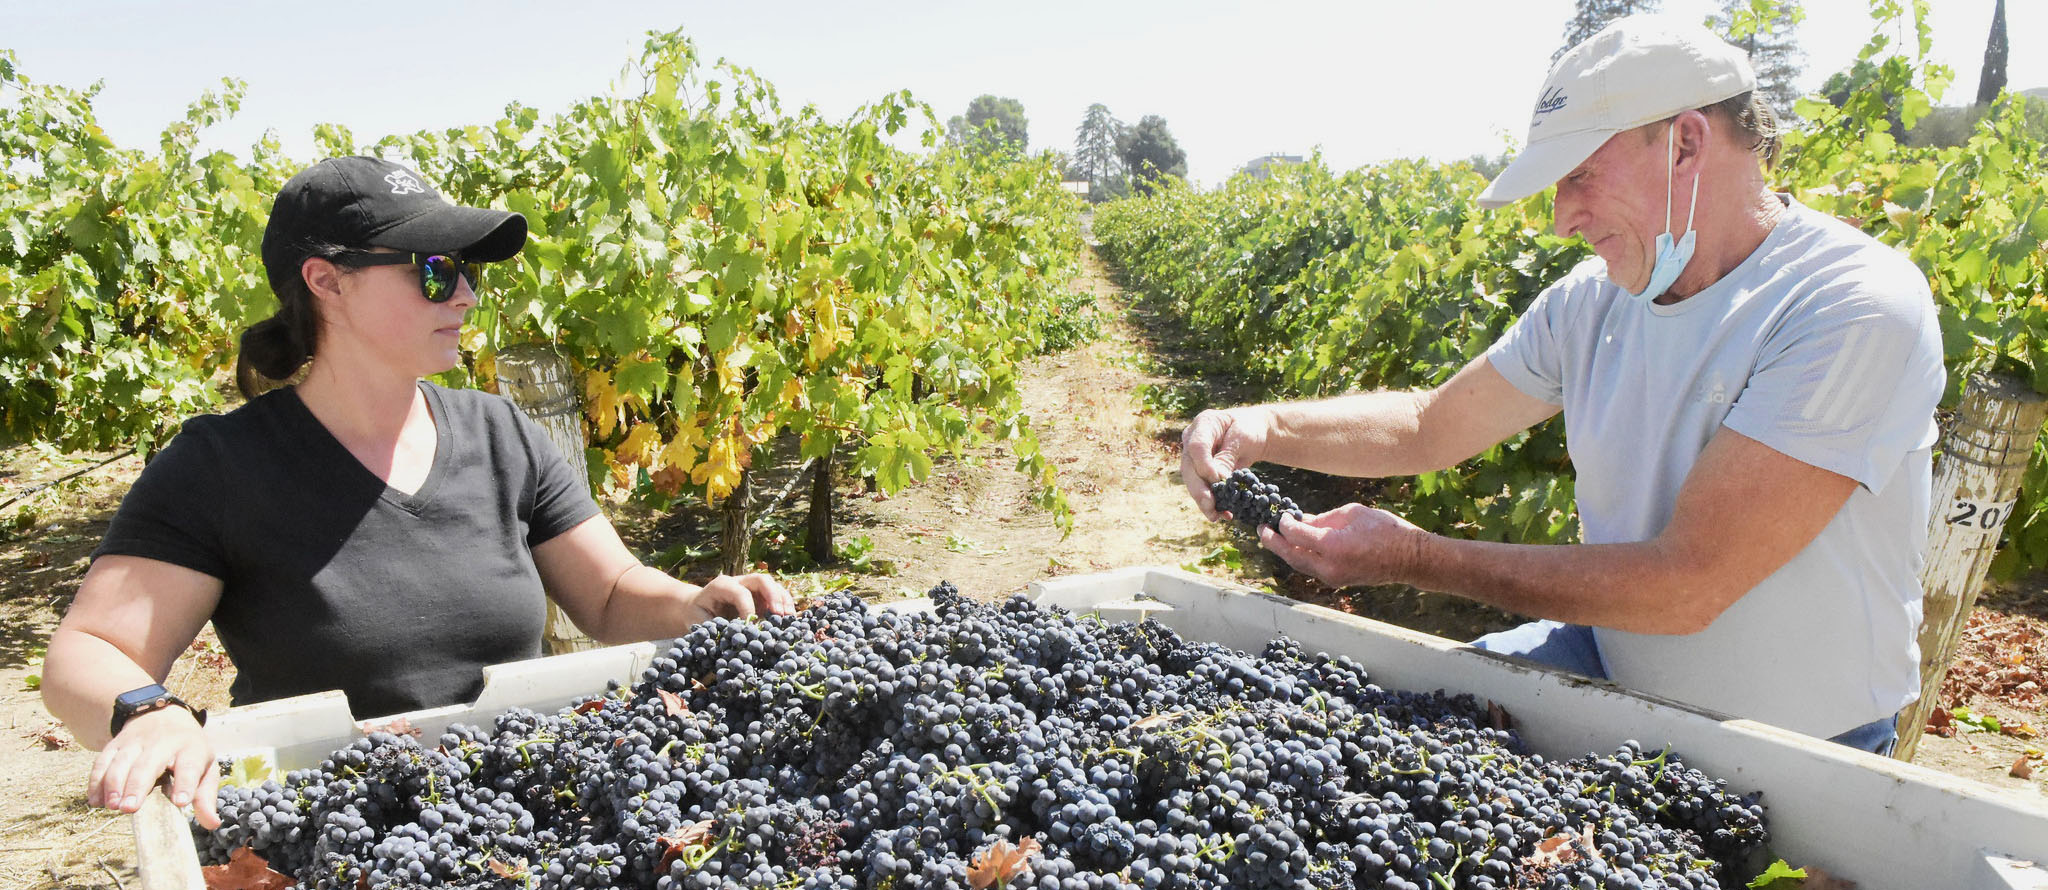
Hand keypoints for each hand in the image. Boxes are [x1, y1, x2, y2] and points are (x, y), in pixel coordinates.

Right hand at [86, 705, 219, 829]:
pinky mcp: (115, 744)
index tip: (180, 802)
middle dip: (137, 786)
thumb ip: (206, 796)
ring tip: (113, 806)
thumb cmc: (187, 751)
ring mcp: (136, 742)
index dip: (185, 784)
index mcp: (190, 749)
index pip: (189, 766)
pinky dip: (97, 781)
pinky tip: (95, 800)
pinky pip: (102, 761)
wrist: (163, 716)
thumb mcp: (205, 768)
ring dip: (114, 784)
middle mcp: (162, 743)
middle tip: (130, 809)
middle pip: (148, 764)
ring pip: (121, 762)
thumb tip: (212, 823)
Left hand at [681, 573, 794, 623]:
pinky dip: (785, 606)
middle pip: (761, 580)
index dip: (748, 609)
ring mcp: (752, 586)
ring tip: (790, 619)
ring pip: (773, 585)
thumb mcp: (698, 622)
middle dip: (773, 596)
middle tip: (780, 615)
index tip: (751, 627)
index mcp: (721, 585)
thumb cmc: (697, 615)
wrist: (696, 607)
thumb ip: (713, 629)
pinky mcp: (761, 595)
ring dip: (784, 601)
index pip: (740, 592)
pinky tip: (788, 621)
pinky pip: (777, 595)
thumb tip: (730, 640)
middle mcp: (739, 581)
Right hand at [1181, 407, 1271, 518]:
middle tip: (1210, 506)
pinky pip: (1203, 489)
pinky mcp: (1200, 473)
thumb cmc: (1250, 429)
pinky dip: (1213, 504)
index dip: (1204, 465)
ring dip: (1204, 502)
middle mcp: (1192, 441)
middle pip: (1189, 468)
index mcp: (1203, 424)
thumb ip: (1228, 456)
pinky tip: (1223, 514)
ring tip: (1216, 516)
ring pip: (1193, 482)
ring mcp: (1194, 457)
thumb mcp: (1243, 438)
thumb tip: (1217, 480)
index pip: (1196, 447)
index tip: (1218, 480)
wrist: (1255, 433)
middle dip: (1199, 490)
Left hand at [1257, 503, 1428, 588]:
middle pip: (1291, 556)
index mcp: (1333, 546)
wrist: (1409, 558)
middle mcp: (1329, 566)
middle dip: (1273, 542)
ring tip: (1272, 537)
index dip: (1285, 524)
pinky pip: (1311, 568)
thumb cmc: (1386, 529)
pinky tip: (1295, 545)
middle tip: (1261, 529)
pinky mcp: (1337, 580)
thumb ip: (1324, 519)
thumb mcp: (1353, 514)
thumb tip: (1302, 521)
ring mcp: (1332, 577)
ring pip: (1298, 565)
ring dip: (1284, 551)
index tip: (1282, 514)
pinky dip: (1299, 557)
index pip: (1297, 536)